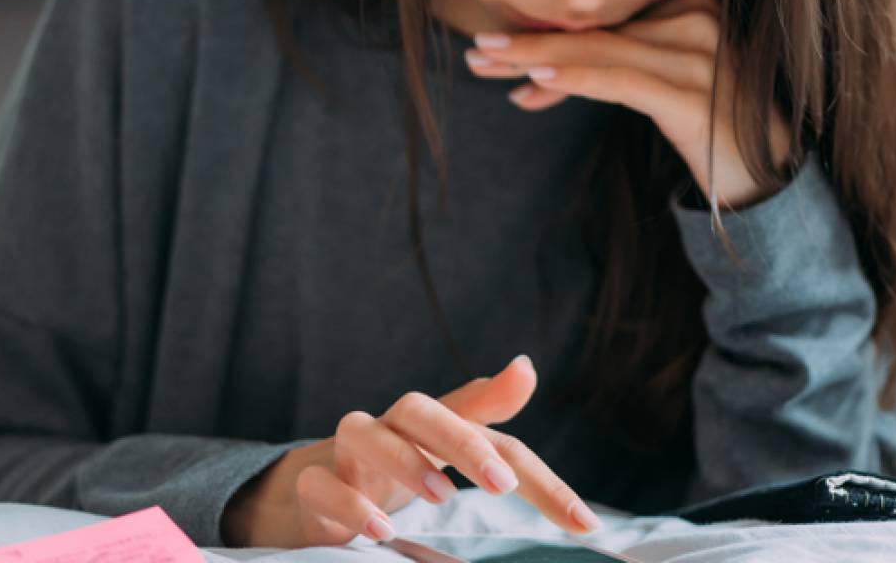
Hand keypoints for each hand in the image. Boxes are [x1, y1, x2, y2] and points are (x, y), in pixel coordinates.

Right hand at [220, 355, 602, 547]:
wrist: (318, 487)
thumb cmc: (394, 464)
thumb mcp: (443, 444)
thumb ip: (486, 413)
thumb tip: (526, 366)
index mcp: (431, 424)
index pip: (492, 436)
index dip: (539, 476)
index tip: (582, 521)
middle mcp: (388, 428)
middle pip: (420, 412)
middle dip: (464, 443)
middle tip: (503, 482)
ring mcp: (346, 455)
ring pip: (362, 433)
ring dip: (403, 461)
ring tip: (442, 496)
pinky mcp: (313, 486)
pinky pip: (320, 484)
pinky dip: (350, 504)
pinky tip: (381, 529)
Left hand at [463, 0, 789, 207]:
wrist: (772, 190)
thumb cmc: (713, 138)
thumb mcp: (657, 97)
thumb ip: (608, 76)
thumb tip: (530, 83)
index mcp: (695, 7)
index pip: (605, 22)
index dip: (546, 39)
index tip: (495, 53)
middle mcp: (701, 21)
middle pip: (598, 32)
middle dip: (531, 45)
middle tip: (477, 49)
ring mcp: (702, 57)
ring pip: (600, 51)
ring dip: (535, 58)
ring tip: (487, 63)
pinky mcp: (697, 96)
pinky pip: (622, 81)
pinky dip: (576, 80)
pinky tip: (536, 82)